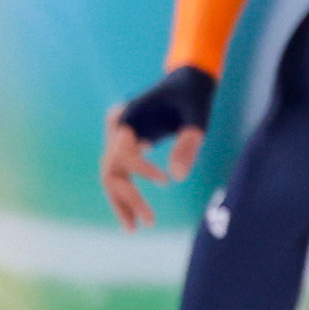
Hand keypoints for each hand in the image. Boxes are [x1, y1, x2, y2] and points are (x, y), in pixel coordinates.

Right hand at [101, 67, 215, 230]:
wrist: (187, 80)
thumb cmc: (193, 96)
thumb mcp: (198, 116)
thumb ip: (189, 142)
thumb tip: (178, 177)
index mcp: (127, 117)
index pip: (124, 153)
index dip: (142, 171)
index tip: (167, 182)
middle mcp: (116, 128)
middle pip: (112, 170)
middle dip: (127, 198)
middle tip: (148, 223)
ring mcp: (117, 137)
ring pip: (110, 176)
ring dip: (121, 202)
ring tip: (134, 228)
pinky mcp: (125, 145)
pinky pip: (119, 173)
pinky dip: (125, 194)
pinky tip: (134, 216)